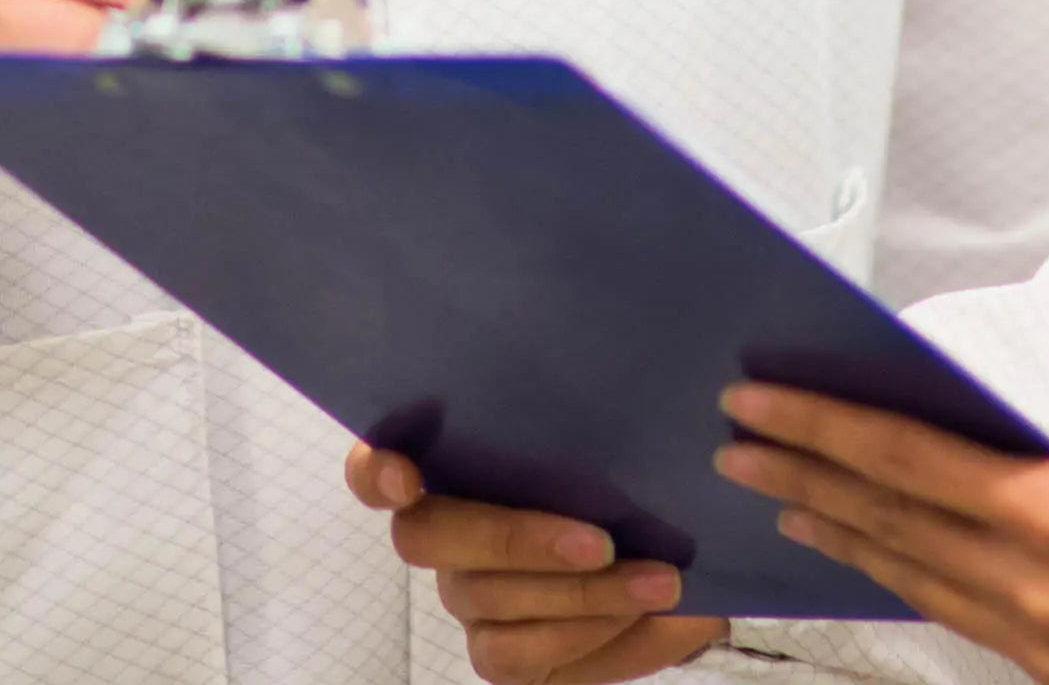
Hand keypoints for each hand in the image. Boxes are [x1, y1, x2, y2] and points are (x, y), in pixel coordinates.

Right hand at [349, 441, 727, 680]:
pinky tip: (634, 612)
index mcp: (454, 464)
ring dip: (580, 593)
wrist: (674, 567)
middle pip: (425, 537)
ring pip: (485, 598)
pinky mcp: (498, 653)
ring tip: (658, 581)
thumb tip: (610, 395)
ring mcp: (466, 596)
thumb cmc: (636, 490)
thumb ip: (595, 427)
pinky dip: (583, 632)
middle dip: (514, 539)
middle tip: (600, 541)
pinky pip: (512, 652)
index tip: (406, 477)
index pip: (374, 465)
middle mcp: (443, 532)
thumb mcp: (625, 449)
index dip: (376, 470)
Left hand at [712, 388, 1048, 684]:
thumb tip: (972, 450)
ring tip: (786, 505)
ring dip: (844, 538)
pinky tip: (877, 558)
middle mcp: (1033, 585)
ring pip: (914, 579)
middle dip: (805, 481)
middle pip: (889, 522)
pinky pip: (964, 619)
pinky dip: (913, 581)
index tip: (757, 406)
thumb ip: (1038, 454)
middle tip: (738, 449)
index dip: (818, 430)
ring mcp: (1041, 641)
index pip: (901, 459)